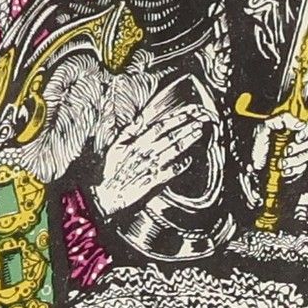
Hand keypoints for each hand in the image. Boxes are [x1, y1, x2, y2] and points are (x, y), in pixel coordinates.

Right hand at [94, 98, 204, 216]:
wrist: (105, 196)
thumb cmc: (109, 171)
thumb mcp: (115, 146)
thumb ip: (129, 130)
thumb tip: (141, 117)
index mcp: (136, 142)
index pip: (160, 125)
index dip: (176, 117)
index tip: (189, 111)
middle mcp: (145, 152)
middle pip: (171, 135)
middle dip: (187, 125)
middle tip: (202, 119)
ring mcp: (151, 166)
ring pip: (174, 150)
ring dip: (188, 140)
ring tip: (199, 132)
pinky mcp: (154, 181)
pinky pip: (172, 171)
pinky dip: (181, 165)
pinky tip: (189, 159)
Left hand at [251, 115, 307, 188]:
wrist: (249, 159)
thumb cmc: (257, 139)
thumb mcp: (267, 124)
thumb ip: (284, 120)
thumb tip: (300, 124)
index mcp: (293, 127)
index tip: (298, 137)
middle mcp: (298, 139)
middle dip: (300, 147)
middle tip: (287, 150)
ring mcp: (297, 153)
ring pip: (307, 156)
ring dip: (295, 160)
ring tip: (282, 162)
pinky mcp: (295, 166)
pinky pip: (301, 168)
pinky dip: (293, 170)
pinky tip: (285, 170)